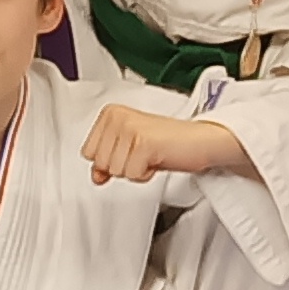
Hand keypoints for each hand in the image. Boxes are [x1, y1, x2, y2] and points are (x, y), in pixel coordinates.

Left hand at [82, 107, 245, 184]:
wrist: (200, 140)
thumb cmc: (167, 142)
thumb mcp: (129, 150)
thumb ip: (107, 161)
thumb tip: (96, 176)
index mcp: (110, 113)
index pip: (88, 153)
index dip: (111, 160)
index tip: (130, 150)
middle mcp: (118, 117)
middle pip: (100, 164)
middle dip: (123, 166)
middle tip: (143, 153)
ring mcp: (130, 128)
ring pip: (115, 171)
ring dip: (135, 170)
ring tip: (151, 155)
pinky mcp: (144, 142)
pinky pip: (131, 175)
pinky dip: (145, 175)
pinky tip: (157, 159)